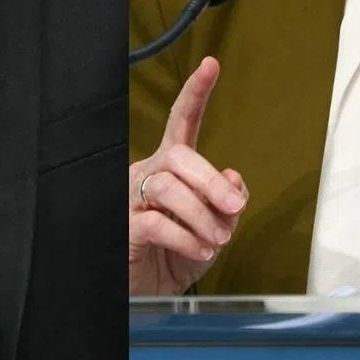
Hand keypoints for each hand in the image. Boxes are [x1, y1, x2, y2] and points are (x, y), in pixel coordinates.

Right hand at [129, 57, 246, 295]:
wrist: (150, 294)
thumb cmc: (178, 255)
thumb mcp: (215, 230)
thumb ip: (227, 204)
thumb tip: (235, 179)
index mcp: (173, 167)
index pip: (183, 122)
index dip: (196, 93)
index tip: (211, 65)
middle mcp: (150, 173)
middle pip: (179, 156)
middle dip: (210, 180)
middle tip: (233, 208)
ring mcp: (133, 198)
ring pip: (168, 187)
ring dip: (201, 215)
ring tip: (217, 239)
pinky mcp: (125, 227)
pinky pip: (156, 222)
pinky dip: (185, 237)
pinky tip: (199, 250)